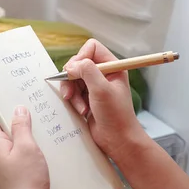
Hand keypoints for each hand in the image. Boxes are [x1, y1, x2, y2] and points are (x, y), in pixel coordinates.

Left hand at [0, 106, 49, 188]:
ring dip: (20, 133)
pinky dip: (24, 147)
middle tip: (29, 107)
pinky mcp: (9, 174)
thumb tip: (18, 109)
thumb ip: (21, 126)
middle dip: (13, 117)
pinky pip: (14, 154)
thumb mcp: (27, 147)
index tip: (9, 94)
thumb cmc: (26, 180)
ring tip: (37, 125)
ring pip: (8, 142)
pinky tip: (38, 147)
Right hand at [60, 39, 146, 159]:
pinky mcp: (87, 97)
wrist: (117, 140)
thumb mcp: (102, 90)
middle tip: (71, 92)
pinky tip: (81, 111)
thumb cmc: (116, 115)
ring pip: (73, 78)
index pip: (91, 48)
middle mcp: (103, 73)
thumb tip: (71, 66)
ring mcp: (94, 86)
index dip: (81, 57)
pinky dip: (73, 100)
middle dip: (72, 78)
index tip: (76, 72)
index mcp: (112, 66)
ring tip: (80, 106)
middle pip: (78, 63)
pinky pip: (72, 91)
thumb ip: (87, 71)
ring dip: (72, 92)